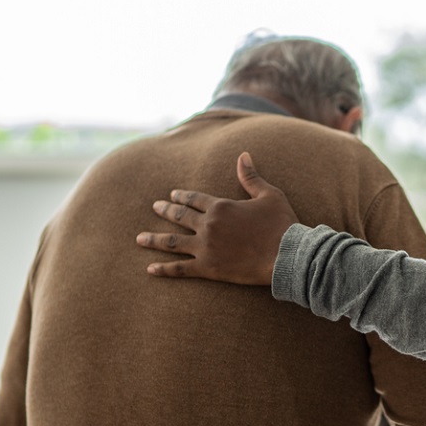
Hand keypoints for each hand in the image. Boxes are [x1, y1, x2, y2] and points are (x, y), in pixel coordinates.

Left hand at [136, 152, 299, 285]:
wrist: (286, 256)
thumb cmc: (281, 225)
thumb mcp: (269, 195)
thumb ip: (251, 177)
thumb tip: (243, 155)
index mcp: (220, 206)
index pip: (194, 199)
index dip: (181, 196)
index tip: (171, 195)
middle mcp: (208, 225)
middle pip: (179, 216)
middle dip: (164, 211)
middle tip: (154, 208)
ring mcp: (205, 248)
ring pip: (172, 242)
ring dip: (154, 239)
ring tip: (139, 238)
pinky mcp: (208, 268)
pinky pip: (180, 269)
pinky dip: (164, 269)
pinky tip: (150, 269)